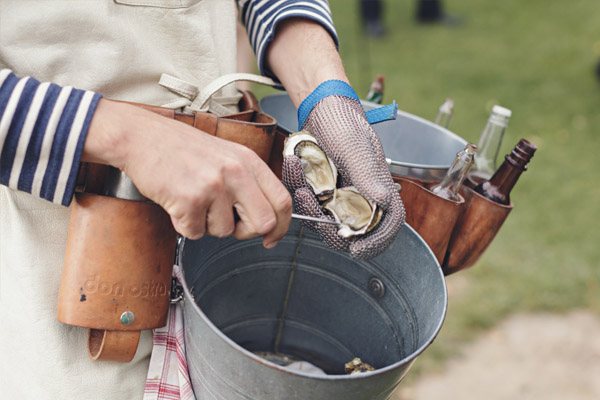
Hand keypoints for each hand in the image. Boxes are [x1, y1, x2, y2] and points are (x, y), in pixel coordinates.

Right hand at [83, 99, 291, 247]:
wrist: (142, 137)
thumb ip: (248, 182)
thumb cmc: (182, 149)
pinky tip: (177, 202)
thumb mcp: (226, 156)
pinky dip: (184, 225)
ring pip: (224, 232)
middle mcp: (235, 172)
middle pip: (264, 223)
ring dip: (207, 225)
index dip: (281, 227)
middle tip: (228, 223)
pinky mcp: (189, 199)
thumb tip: (266, 219)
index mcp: (248, 161)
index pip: (282, 200)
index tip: (272, 238)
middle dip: (245, 232)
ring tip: (193, 200)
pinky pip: (195, 233)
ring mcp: (213, 185)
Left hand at [283, 85, 404, 258]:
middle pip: (349, 231)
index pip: (387, 227)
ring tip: (299, 170)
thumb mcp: (355, 149)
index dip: (375, 243)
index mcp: (380, 190)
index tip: (355, 249)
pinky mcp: (321, 193)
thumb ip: (367, 176)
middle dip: (326, 222)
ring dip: (307, 202)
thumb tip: (383, 202)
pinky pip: (307, 203)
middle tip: (310, 199)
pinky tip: (294, 163)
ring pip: (323, 220)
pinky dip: (297, 185)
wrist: (321, 110)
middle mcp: (361, 198)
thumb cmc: (344, 125)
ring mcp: (339, 197)